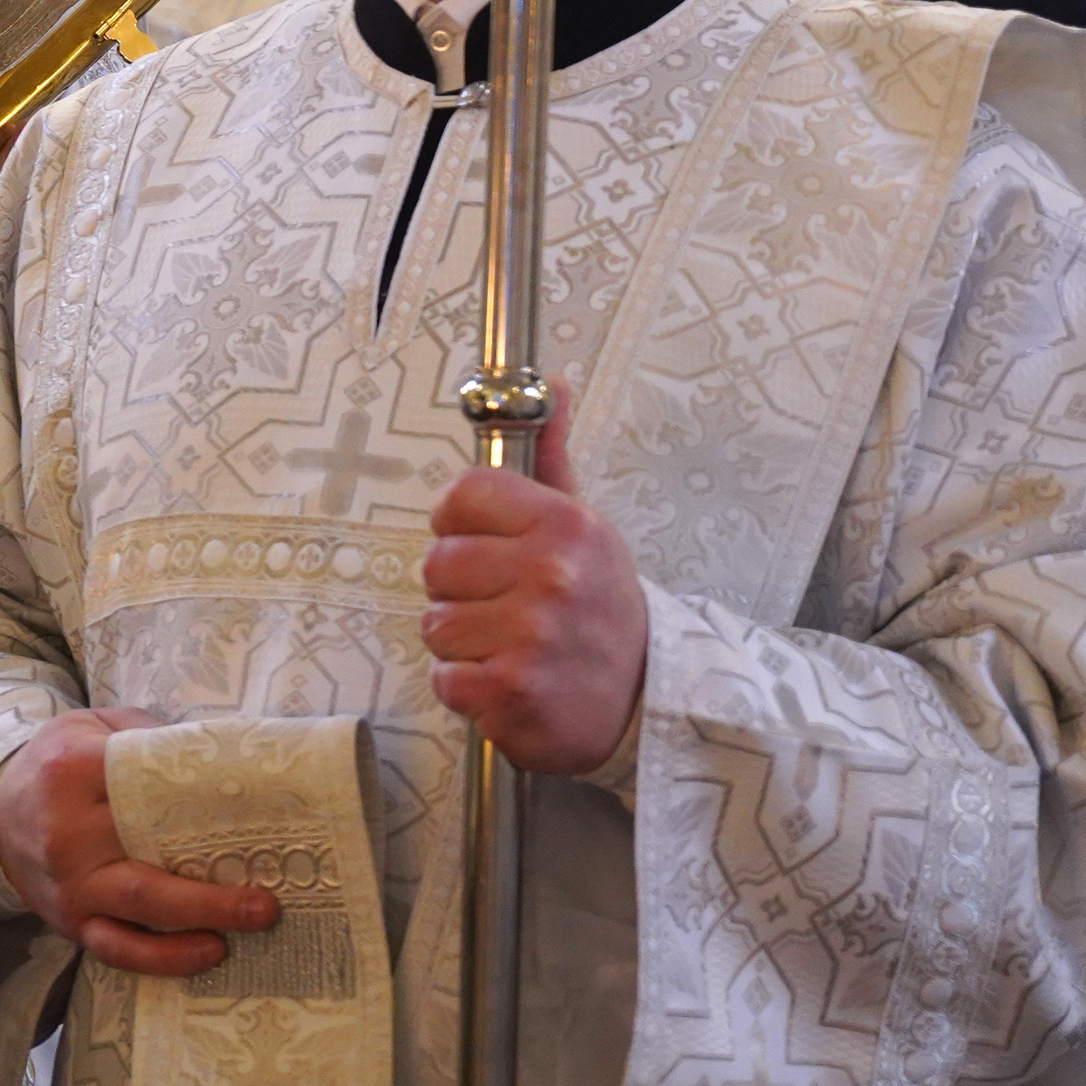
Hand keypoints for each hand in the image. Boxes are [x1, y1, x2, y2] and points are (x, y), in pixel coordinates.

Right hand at [0, 707, 278, 976]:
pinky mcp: (70, 921)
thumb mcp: (90, 726)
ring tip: (251, 923)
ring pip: (137, 909)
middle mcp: (67, 833)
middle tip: (266, 898)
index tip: (254, 812)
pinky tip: (207, 953)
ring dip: (198, 919)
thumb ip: (146, 734)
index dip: (198, 800)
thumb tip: (219, 753)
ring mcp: (69, 884)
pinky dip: (162, 959)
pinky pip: (117, 948)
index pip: (143, 784)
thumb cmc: (57, 767)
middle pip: (144, 859)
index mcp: (73, 770)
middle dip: (210, 887)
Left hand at [421, 394, 644, 775]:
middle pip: (438, 564)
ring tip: (515, 646)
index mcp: (564, 525)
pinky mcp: (511, 690)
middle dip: (463, 591)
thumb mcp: (586, 528)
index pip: (460, 497)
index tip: (489, 548)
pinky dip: (469, 688)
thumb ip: (552, 457)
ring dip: (466, 643)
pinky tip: (512, 682)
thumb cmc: (602, 610)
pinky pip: (445, 677)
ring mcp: (530, 634)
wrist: (649, 702)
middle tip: (511, 608)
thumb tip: (550, 383)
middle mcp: (550, 574)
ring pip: (436, 623)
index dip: (461, 526)